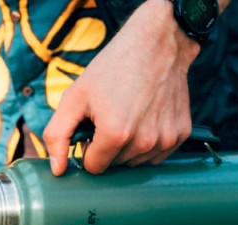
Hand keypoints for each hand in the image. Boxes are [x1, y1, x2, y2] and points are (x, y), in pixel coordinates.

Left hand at [43, 0, 200, 174]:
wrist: (157, 43)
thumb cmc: (113, 68)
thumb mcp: (74, 97)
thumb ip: (57, 136)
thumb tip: (57, 170)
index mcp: (115, 134)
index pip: (94, 167)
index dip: (88, 149)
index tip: (92, 128)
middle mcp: (143, 141)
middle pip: (115, 165)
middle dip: (107, 148)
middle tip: (110, 117)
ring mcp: (165, 140)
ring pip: (135, 163)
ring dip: (127, 147)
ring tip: (129, 115)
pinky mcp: (180, 135)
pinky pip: (155, 156)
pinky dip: (147, 144)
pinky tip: (145, 119)